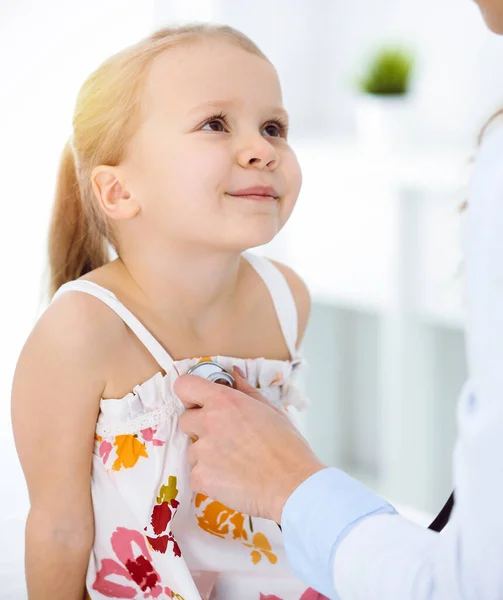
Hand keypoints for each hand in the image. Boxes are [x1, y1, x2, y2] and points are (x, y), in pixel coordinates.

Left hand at [176, 368, 325, 522]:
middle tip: (226, 437)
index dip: (190, 393)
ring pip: (193, 450)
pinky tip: (232, 479)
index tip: (198, 401)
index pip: (185, 385)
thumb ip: (245, 390)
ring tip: (235, 462)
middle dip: (200, 427)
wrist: (292, 486)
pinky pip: (196, 474)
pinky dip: (209, 478)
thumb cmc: (287, 448)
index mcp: (224, 401)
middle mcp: (209, 422)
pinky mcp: (200, 477)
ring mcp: (202, 451)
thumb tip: (234, 373)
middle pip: (186, 419)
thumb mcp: (270, 410)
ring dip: (207, 455)